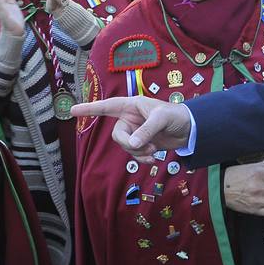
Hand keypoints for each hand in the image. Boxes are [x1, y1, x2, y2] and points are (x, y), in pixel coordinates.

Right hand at [70, 96, 192, 158]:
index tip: (72, 110)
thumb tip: (131, 145)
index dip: (89, 109)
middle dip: (129, 144)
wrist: (190, 129)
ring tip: (154, 151)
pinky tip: (153, 159)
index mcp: (131, 105)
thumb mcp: (161, 119)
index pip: (106, 106)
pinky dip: (142, 158)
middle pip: (117, 135)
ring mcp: (135, 132)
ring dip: (138, 152)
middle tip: (144, 147)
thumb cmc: (176, 115)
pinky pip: (134, 154)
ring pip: (126, 147)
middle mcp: (130, 118)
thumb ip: (146, 131)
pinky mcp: (142, 144)